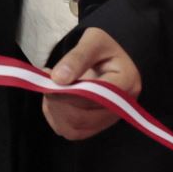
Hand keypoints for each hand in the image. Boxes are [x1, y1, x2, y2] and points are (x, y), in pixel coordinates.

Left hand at [41, 27, 142, 141]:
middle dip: (57, 101)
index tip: (49, 77)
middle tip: (46, 82)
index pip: (94, 98)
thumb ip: (77, 57)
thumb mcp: (93, 40)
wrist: (109, 57)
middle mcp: (121, 108)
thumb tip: (58, 78)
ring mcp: (108, 120)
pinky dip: (56, 117)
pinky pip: (70, 131)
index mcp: (126, 83)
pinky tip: (55, 99)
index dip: (67, 92)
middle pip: (82, 118)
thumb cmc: (103, 47)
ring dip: (54, 111)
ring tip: (50, 89)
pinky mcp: (95, 126)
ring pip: (73, 130)